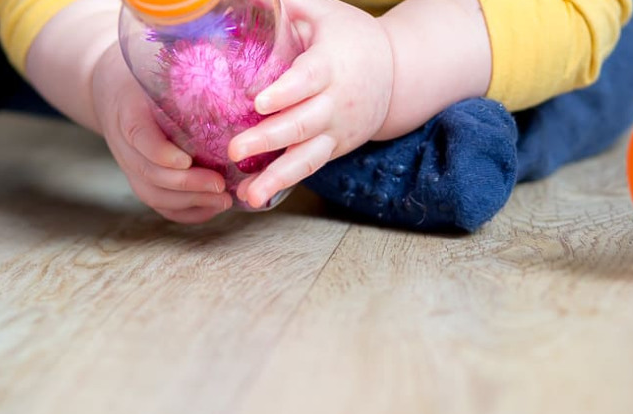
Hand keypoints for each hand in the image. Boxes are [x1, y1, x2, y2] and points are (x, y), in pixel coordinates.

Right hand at [90, 43, 233, 222]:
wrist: (111, 89)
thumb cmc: (145, 75)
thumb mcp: (157, 68)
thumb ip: (185, 74)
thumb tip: (237, 76)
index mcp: (128, 112)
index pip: (139, 137)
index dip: (159, 153)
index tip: (185, 160)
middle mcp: (125, 145)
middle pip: (149, 174)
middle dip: (187, 185)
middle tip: (220, 184)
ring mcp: (131, 166)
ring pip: (154, 195)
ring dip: (190, 202)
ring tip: (224, 200)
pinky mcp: (141, 179)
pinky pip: (160, 205)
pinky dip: (186, 212)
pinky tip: (213, 208)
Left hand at [227, 0, 393, 208]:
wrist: (397, 72)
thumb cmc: (348, 36)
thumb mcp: (323, 11)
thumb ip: (287, 6)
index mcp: (332, 64)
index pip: (308, 79)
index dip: (285, 91)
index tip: (257, 101)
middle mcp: (336, 102)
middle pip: (303, 123)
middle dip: (269, 138)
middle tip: (235, 149)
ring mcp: (337, 131)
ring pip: (308, 156)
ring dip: (277, 177)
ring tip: (249, 195)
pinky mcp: (334, 148)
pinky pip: (308, 167)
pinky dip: (282, 183)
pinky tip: (255, 196)